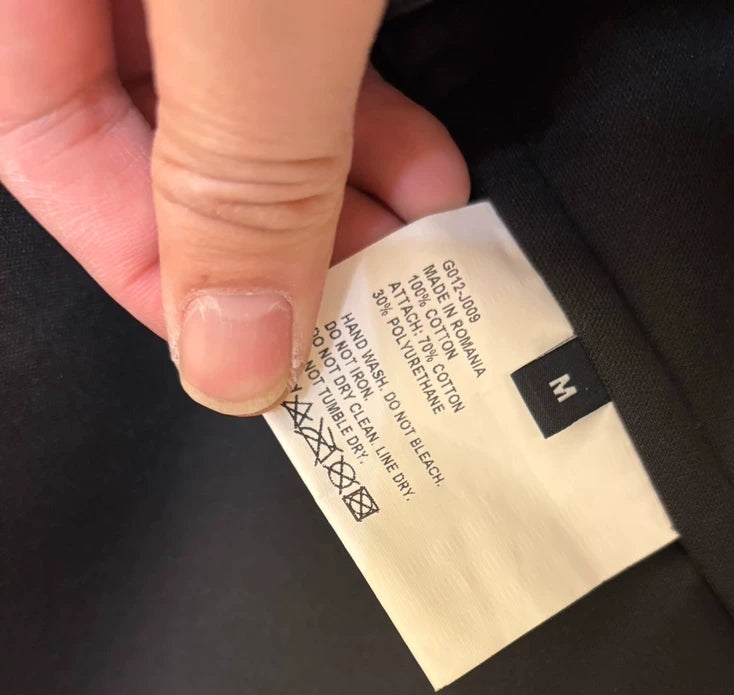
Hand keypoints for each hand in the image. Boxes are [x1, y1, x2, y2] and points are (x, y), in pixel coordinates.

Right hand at [0, 0, 468, 413]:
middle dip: (274, 237)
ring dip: (335, 180)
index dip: (157, 274)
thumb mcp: (255, 6)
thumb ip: (240, 171)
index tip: (258, 351)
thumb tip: (232, 352)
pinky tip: (420, 158)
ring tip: (415, 242)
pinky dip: (356, 102)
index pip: (45, 148)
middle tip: (360, 303)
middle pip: (143, 134)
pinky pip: (287, 38)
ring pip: (230, 91)